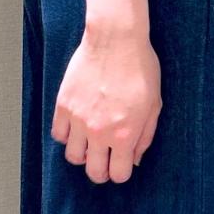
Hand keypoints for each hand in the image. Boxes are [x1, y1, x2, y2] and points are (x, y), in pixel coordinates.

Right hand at [51, 19, 161, 183]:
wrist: (116, 39)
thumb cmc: (140, 68)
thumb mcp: (154, 104)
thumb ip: (145, 135)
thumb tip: (135, 158)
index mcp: (125, 134)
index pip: (119, 174)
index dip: (121, 172)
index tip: (122, 163)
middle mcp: (100, 132)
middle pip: (93, 172)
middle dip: (101, 171)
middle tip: (104, 161)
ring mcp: (79, 120)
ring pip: (73, 156)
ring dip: (82, 154)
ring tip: (90, 143)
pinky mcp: (64, 105)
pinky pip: (58, 134)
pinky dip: (66, 136)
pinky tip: (76, 127)